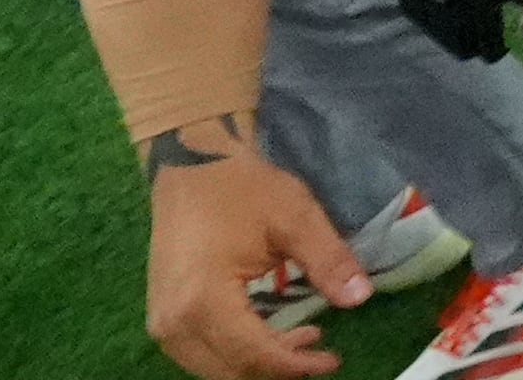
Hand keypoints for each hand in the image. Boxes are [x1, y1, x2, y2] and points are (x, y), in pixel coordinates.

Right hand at [142, 120, 366, 379]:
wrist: (191, 164)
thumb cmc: (241, 188)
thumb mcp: (295, 218)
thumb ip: (328, 262)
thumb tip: (360, 297)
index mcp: (204, 301)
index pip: (255, 354)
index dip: (297, 365)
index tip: (331, 360)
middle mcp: (174, 321)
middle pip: (231, 370)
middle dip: (278, 368)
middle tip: (317, 346)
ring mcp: (162, 321)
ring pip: (212, 368)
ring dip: (255, 363)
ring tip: (297, 338)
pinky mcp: (162, 315)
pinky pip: (198, 353)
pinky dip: (232, 354)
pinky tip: (263, 334)